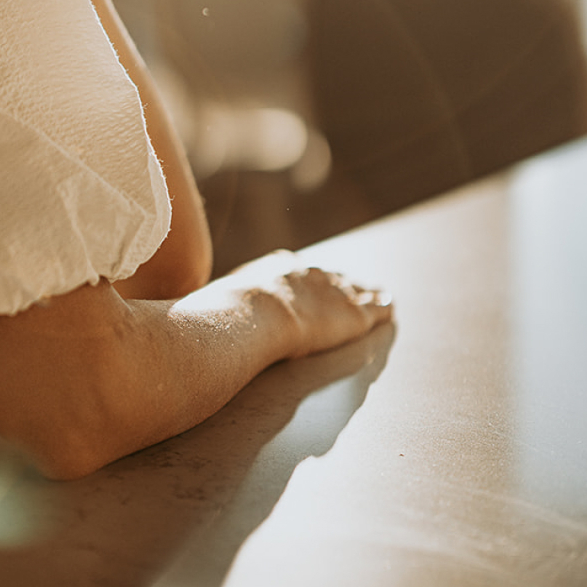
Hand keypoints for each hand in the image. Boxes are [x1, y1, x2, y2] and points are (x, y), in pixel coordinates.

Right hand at [223, 250, 392, 358]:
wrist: (254, 312)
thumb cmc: (228, 313)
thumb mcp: (219, 302)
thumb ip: (220, 307)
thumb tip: (197, 319)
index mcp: (279, 267)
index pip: (300, 271)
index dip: (310, 279)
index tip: (313, 282)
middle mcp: (310, 273)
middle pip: (332, 277)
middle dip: (342, 283)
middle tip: (352, 288)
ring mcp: (333, 291)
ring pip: (357, 290)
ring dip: (367, 294)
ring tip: (380, 296)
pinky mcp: (352, 314)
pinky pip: (375, 308)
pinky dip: (383, 309)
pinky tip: (389, 309)